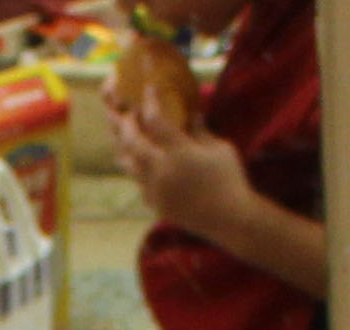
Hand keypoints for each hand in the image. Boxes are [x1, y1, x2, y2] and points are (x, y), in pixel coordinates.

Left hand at [118, 109, 249, 238]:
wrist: (230, 220)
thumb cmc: (230, 179)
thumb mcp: (220, 149)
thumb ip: (201, 131)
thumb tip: (192, 114)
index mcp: (179, 152)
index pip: (155, 120)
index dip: (149, 102)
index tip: (148, 89)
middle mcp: (161, 170)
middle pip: (131, 141)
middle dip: (125, 123)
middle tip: (125, 112)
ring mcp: (155, 189)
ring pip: (128, 163)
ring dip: (121, 146)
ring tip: (119, 134)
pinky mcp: (156, 204)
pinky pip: (137, 182)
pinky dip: (134, 168)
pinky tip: (135, 161)